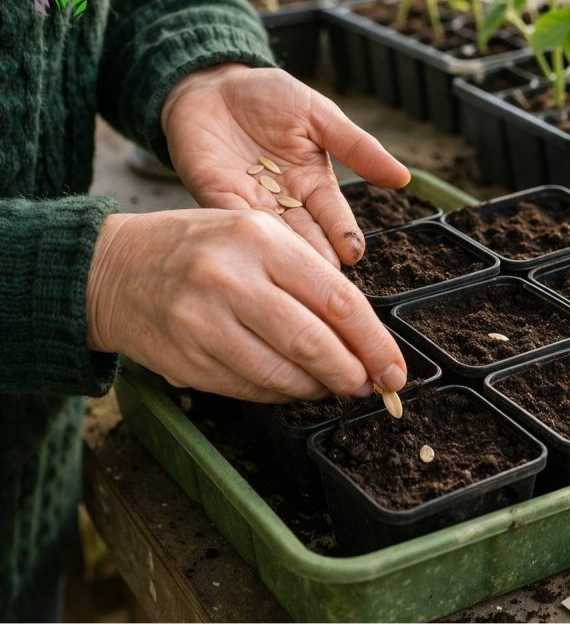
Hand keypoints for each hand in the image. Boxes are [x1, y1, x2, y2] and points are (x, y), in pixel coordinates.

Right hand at [86, 209, 407, 402]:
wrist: (113, 270)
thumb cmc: (200, 250)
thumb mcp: (255, 235)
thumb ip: (308, 276)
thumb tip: (363, 333)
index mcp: (261, 239)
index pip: (338, 300)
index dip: (374, 343)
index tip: (395, 368)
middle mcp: (232, 279)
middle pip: (314, 343)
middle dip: (353, 374)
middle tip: (372, 387)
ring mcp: (205, 323)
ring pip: (284, 375)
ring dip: (319, 389)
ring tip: (335, 386)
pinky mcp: (188, 360)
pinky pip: (252, 389)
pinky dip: (282, 394)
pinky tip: (294, 386)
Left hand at [161, 64, 409, 267]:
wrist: (213, 84)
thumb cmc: (269, 97)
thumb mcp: (320, 116)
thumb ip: (357, 147)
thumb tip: (403, 176)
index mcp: (315, 184)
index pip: (335, 217)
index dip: (343, 234)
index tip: (353, 252)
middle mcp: (286, 202)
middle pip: (306, 235)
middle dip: (315, 255)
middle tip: (325, 277)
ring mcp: (251, 203)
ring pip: (272, 235)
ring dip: (283, 252)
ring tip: (294, 270)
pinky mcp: (216, 196)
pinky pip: (231, 217)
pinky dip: (243, 230)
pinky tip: (255, 244)